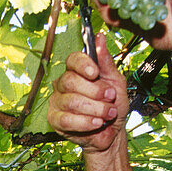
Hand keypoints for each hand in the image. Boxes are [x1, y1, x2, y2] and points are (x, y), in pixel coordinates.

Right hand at [47, 33, 128, 152]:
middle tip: (110, 97)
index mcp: (77, 72)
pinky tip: (97, 123)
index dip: (83, 65)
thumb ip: (106, 62)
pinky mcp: (55, 120)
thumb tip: (100, 38)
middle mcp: (63, 84)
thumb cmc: (113, 105)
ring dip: (95, 109)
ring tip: (108, 113)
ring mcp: (57, 102)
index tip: (95, 73)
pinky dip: (86, 122)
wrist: (113, 132)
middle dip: (94, 91)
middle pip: (70, 81)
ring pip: (71, 101)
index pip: (72, 60)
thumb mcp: (116, 81)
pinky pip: (67, 120)